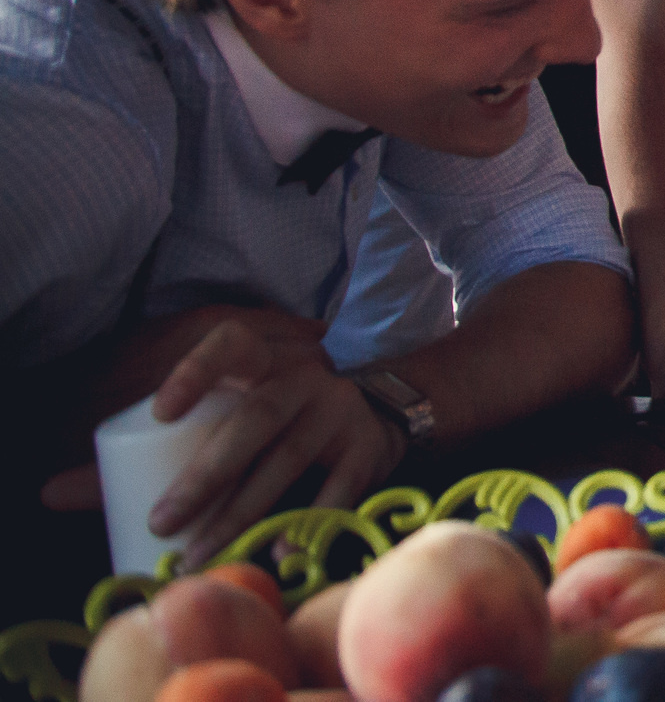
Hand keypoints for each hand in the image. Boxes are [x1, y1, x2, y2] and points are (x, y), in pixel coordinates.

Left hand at [144, 317, 407, 564]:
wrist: (379, 407)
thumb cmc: (274, 417)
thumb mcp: (222, 414)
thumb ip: (144, 452)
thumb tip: (51, 493)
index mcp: (264, 358)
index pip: (231, 343)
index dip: (197, 371)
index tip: (160, 414)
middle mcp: (306, 376)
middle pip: (256, 417)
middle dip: (206, 475)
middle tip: (162, 522)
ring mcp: (341, 410)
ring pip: (288, 460)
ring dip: (242, 513)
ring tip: (200, 554)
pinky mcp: (369, 447)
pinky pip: (337, 490)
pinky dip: (307, 524)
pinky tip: (277, 553)